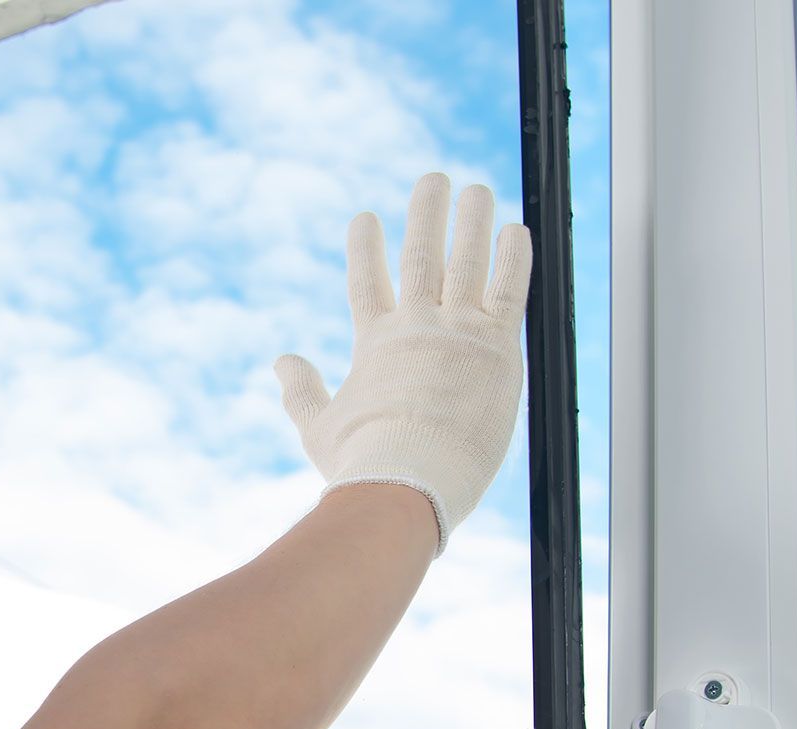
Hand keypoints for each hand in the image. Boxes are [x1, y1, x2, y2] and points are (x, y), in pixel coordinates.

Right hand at [275, 171, 531, 557]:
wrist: (408, 481)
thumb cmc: (362, 465)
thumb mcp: (317, 428)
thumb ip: (300, 392)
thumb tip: (280, 361)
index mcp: (375, 344)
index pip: (368, 283)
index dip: (366, 249)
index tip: (366, 217)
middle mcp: (417, 326)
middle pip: (421, 256)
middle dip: (426, 214)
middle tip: (433, 180)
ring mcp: (458, 332)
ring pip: (467, 261)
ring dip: (471, 220)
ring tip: (477, 188)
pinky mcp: (498, 348)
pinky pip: (509, 291)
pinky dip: (513, 258)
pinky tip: (516, 228)